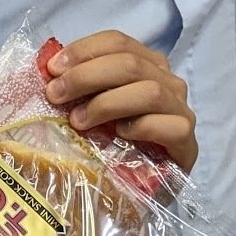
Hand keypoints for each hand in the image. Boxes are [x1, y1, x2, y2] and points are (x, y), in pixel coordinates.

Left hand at [44, 30, 196, 172]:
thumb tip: (47, 71)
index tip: (52, 69)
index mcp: (145, 65)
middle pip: (130, 63)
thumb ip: (78, 88)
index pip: (118, 41)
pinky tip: (120, 135)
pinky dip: (141, 127)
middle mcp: (168, 82)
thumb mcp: (91, 110)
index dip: (84, 50)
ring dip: (107, 103)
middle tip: (56, 95)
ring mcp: (181, 111)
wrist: (134, 194)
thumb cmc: (109, 145)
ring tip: (78, 122)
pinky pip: (170, 126)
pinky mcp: (187, 143)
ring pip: (150, 92)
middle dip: (86, 76)